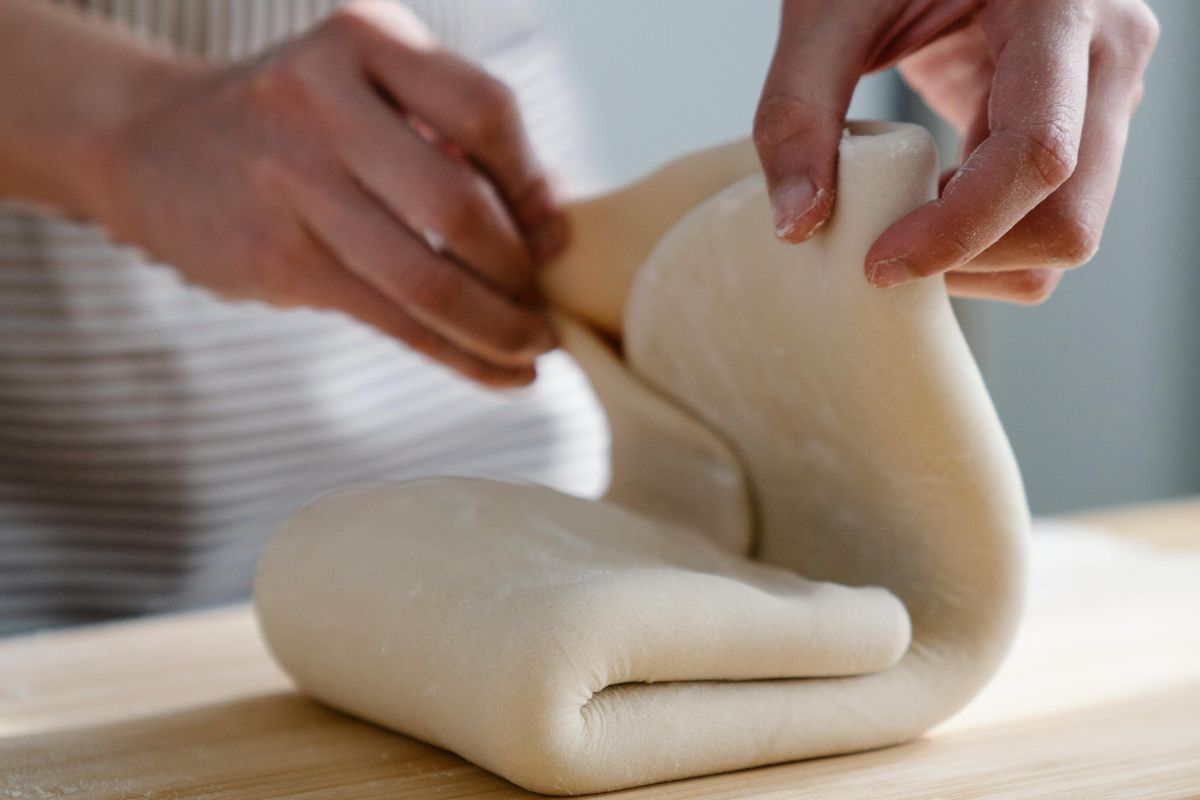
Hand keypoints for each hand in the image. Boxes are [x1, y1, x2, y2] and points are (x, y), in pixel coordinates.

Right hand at [87, 0, 564, 385]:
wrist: (150, 146)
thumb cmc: (293, 124)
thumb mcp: (366, 90)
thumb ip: (452, 138)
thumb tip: (551, 219)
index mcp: (364, 40)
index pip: (484, 111)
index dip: (532, 184)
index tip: (555, 235)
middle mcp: (323, 100)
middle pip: (459, 204)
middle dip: (519, 272)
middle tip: (545, 307)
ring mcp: (291, 181)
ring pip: (427, 278)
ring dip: (499, 328)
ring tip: (532, 350)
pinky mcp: (276, 258)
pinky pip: (392, 320)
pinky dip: (458, 354)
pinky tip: (498, 371)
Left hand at [754, 0, 1158, 302]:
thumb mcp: (830, 8)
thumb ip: (798, 107)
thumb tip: (797, 223)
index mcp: (1063, 9)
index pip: (1037, 151)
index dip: (959, 227)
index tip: (880, 263)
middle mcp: (1105, 56)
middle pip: (1067, 218)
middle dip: (971, 258)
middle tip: (885, 252)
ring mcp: (1102, 96)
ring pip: (1063, 235)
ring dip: (979, 259)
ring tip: (906, 221)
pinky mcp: (1076, 127)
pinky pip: (1044, 219)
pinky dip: (982, 241)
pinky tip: (928, 205)